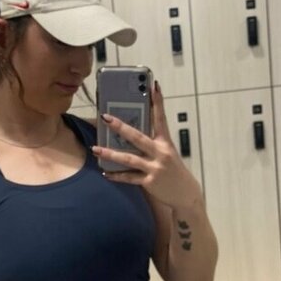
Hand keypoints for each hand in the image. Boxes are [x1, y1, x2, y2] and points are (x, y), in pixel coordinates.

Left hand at [91, 81, 202, 208]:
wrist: (185, 194)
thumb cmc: (172, 170)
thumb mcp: (167, 153)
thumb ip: (152, 143)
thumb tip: (129, 133)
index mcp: (165, 142)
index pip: (160, 118)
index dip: (157, 102)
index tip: (153, 86)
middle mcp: (160, 153)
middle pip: (137, 137)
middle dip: (121, 126)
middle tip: (106, 117)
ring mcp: (155, 167)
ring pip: (129, 159)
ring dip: (110, 154)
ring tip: (95, 148)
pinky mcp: (149, 182)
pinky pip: (129, 178)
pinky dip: (116, 176)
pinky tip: (105, 173)